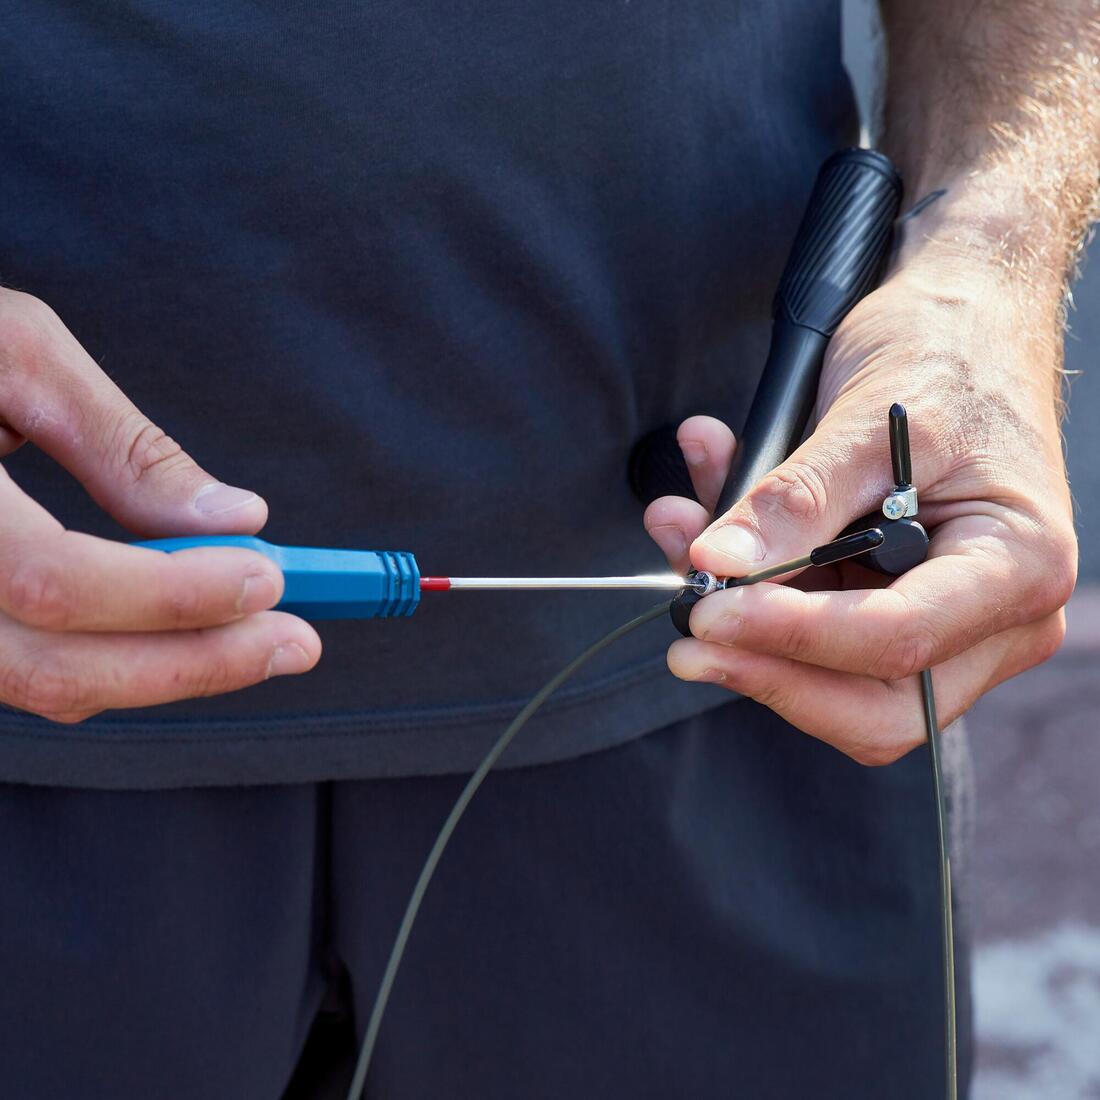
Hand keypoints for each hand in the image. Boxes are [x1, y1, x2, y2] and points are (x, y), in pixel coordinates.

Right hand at [0, 289, 320, 722]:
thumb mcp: (19, 355)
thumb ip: (125, 447)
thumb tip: (236, 519)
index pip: (55, 581)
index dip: (170, 594)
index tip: (269, 576)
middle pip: (53, 668)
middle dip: (193, 663)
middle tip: (296, 642)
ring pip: (42, 686)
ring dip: (165, 673)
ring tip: (260, 643)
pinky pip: (28, 671)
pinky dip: (118, 663)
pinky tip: (185, 637)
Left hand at [644, 258, 1074, 764]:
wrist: (962, 322)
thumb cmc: (945, 353)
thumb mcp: (872, 416)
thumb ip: (798, 498)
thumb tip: (718, 562)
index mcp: (1018, 566)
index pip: (900, 641)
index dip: (794, 637)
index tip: (709, 609)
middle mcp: (992, 616)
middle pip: (872, 702)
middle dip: (766, 666)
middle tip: (685, 631)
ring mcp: (941, 621)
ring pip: (828, 676)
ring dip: (742, 618)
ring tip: (676, 524)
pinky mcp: (885, 604)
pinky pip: (809, 627)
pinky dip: (748, 582)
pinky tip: (700, 509)